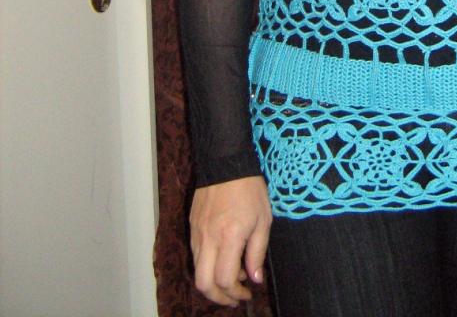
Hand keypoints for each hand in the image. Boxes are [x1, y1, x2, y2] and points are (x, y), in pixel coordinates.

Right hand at [189, 175, 271, 307]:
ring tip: (233, 276)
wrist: (225, 160)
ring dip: (213, 280)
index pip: (224, 279)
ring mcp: (197, 232)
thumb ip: (257, 251)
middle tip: (234, 297)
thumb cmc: (249, 188)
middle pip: (203, 283)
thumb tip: (255, 278)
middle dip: (218, 297)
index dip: (235, 293)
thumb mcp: (263, 219)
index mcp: (229, 236)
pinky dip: (208, 264)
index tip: (248, 293)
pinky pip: (196, 253)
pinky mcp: (192, 225)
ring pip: (197, 270)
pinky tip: (223, 257)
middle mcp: (208, 238)